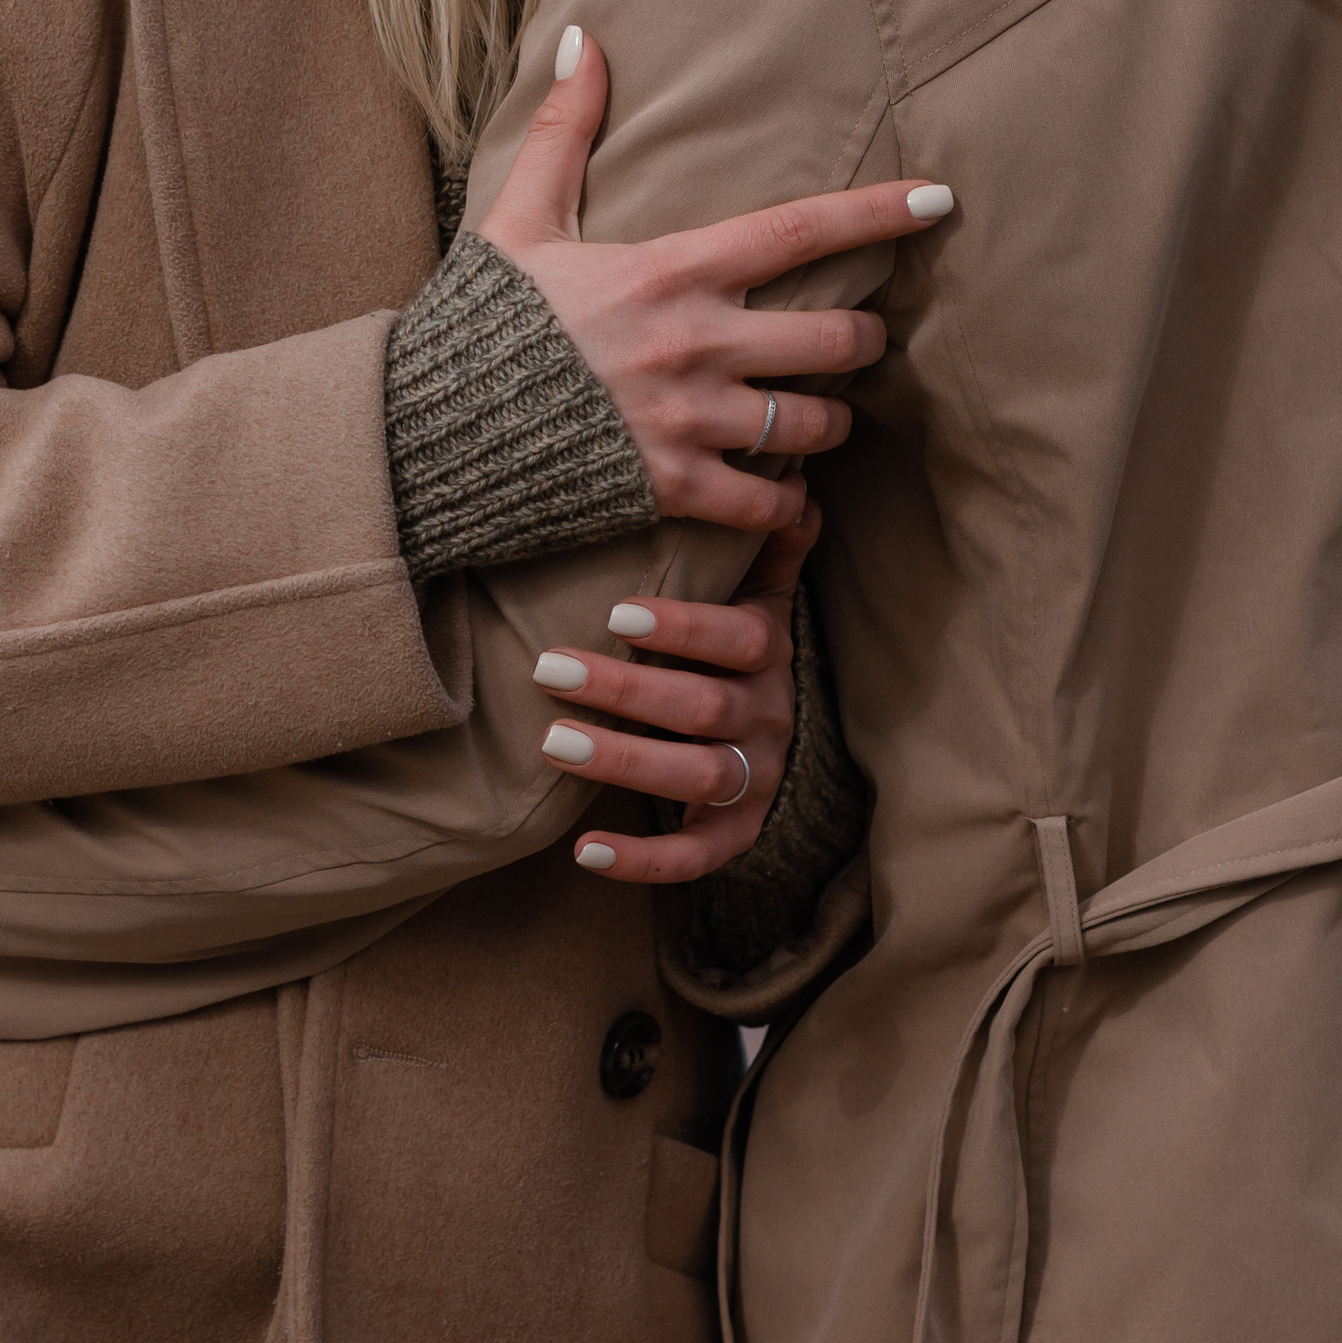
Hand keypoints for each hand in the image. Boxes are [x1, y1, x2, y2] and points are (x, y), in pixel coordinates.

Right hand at [477, 28, 950, 531]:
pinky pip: (767, 504)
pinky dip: (785, 505)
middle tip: (855, 343)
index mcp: (671, 269)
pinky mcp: (670, 486)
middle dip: (861, 342)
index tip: (940, 200)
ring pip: (813, 425)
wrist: (427, 429)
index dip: (878, 213)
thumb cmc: (480, 321)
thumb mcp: (519, 218)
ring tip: (819, 419)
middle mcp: (694, 342)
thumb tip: (585, 38)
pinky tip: (782, 496)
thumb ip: (566, 132)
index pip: (799, 230)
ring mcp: (687, 419)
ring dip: (829, 423)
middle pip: (835, 340)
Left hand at [533, 501, 819, 885]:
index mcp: (768, 655)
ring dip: (624, 762)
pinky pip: (695, 857)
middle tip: (550, 668)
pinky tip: (582, 848)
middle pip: (703, 708)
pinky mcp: (735, 833)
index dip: (684, 629)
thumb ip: (769, 545)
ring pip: (695, 776)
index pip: (738, 640)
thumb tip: (792, 482)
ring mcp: (754, 778)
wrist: (769, 741)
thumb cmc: (735, 651)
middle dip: (625, 690)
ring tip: (555, 741)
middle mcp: (768, 717)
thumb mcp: (756, 595)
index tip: (615, 614)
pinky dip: (642, 860)